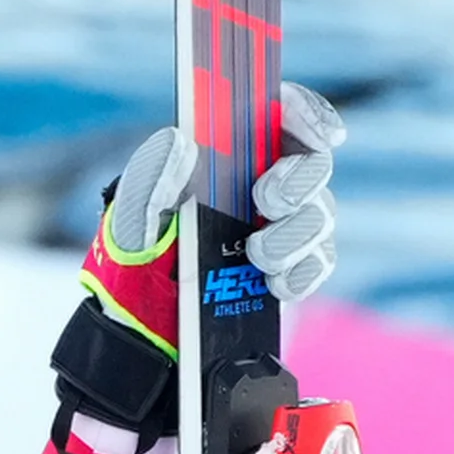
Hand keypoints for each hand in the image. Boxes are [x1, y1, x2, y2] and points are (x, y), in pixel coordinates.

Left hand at [48, 83, 345, 453]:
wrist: (141, 338)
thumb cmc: (133, 266)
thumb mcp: (130, 221)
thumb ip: (150, 177)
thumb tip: (183, 143)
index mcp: (224, 157)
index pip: (279, 116)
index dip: (309, 115)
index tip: (322, 133)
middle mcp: (258, 187)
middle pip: (312, 164)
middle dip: (300, 180)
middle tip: (265, 202)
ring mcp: (278, 229)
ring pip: (321, 215)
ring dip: (296, 234)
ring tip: (256, 256)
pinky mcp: (288, 272)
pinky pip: (318, 264)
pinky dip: (303, 273)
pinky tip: (275, 283)